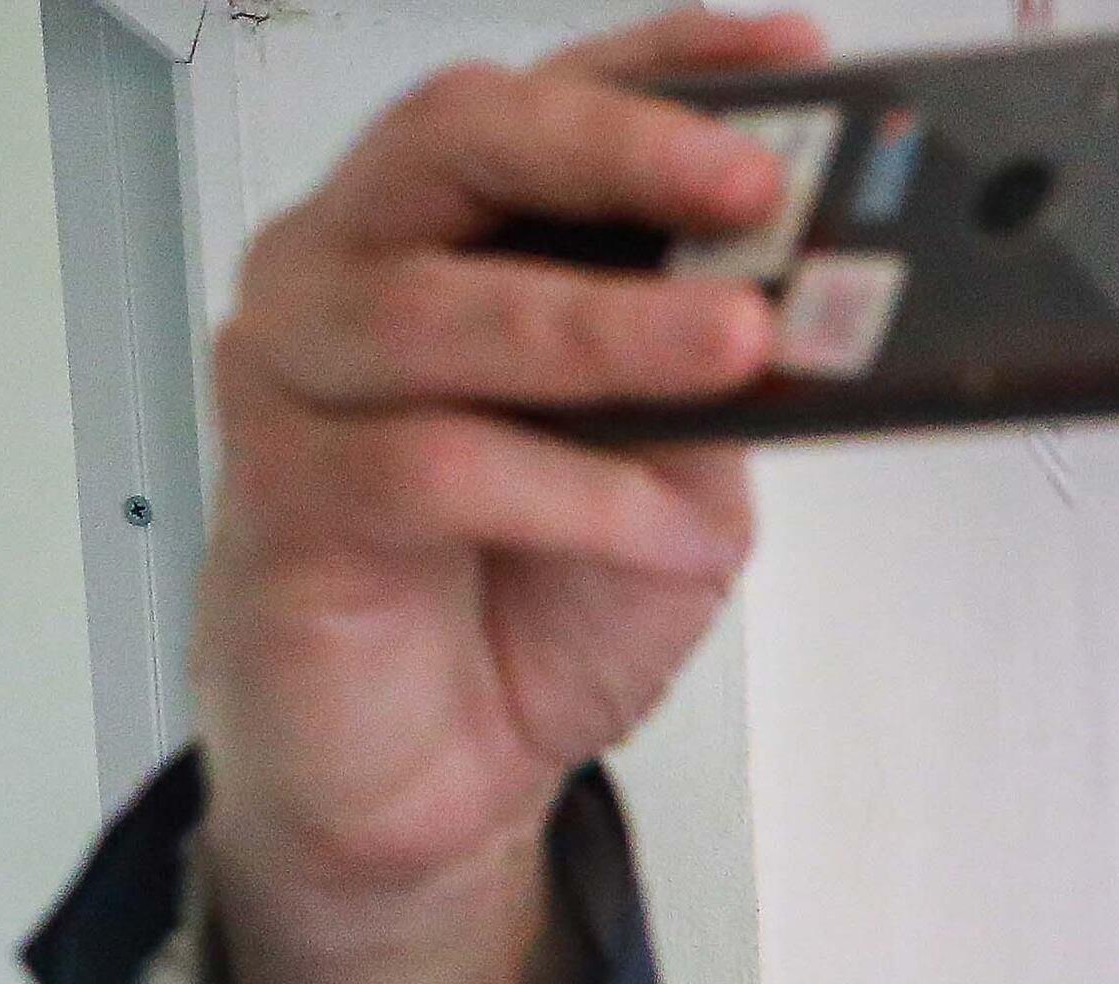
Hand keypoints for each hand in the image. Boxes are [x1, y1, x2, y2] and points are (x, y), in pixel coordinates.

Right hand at [192, 9, 824, 983]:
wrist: (435, 777)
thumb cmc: (538, 594)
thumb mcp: (677, 466)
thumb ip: (722, 373)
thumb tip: (831, 297)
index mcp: (443, 233)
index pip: (541, 101)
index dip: (662, 64)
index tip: (793, 55)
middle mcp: (348, 274)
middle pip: (460, 145)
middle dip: (620, 153)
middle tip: (755, 191)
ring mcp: (301, 381)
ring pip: (442, 306)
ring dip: (610, 327)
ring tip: (744, 352)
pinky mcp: (287, 502)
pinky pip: (433, 466)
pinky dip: (577, 496)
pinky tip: (672, 535)